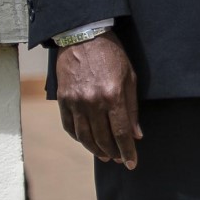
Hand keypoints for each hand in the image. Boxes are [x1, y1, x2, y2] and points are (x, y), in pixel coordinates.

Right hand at [56, 34, 141, 167]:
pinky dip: (78, 138)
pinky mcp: (63, 99)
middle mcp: (93, 101)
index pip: (121, 133)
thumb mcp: (129, 77)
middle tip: (120, 160)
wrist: (83, 36)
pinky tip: (87, 142)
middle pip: (103, 138)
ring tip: (105, 155)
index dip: (128, 151)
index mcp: (113, 95)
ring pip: (84, 136)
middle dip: (113, 153)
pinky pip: (69, 126)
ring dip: (95, 150)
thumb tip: (136, 134)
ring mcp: (75, 101)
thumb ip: (132, 108)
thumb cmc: (112, 55)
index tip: (132, 163)